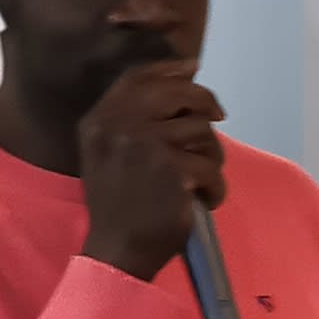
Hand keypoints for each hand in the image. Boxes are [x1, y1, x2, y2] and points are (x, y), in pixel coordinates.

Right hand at [76, 62, 226, 277]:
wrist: (117, 251)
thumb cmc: (118, 205)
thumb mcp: (109, 151)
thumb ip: (133, 116)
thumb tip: (186, 76)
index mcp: (100, 120)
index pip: (138, 76)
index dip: (170, 68)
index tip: (194, 70)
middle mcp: (119, 125)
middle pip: (178, 93)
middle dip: (205, 104)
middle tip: (217, 119)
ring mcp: (146, 145)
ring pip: (202, 132)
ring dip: (211, 157)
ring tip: (201, 180)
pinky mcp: (172, 170)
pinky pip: (210, 167)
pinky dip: (215, 187)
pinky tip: (206, 200)